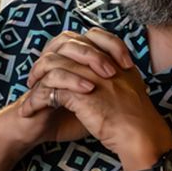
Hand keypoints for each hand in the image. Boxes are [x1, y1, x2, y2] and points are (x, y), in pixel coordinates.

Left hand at [29, 28, 171, 168]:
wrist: (141, 135)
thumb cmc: (137, 117)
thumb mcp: (131, 86)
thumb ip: (117, 74)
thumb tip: (99, 71)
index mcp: (116, 59)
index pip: (93, 36)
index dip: (72, 45)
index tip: (59, 59)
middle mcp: (102, 64)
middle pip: (67, 47)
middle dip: (47, 59)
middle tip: (36, 75)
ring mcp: (91, 77)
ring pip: (53, 66)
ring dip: (38, 77)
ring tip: (30, 89)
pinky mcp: (80, 95)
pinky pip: (50, 90)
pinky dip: (38, 99)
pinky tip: (32, 109)